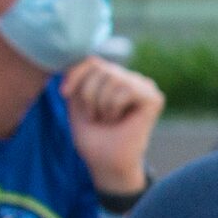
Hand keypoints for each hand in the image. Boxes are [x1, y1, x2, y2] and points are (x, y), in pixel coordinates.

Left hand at [60, 56, 163, 195]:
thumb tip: (82, 55)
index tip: (64, 94)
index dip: (75, 74)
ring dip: (102, 103)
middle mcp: (131, 79)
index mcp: (113, 79)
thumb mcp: (77, 100)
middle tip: (95, 116)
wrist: (106, 162)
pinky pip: (126, 88)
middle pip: (101, 67)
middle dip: (88, 93)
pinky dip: (115, 106)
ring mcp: (144, 87)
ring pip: (113, 77)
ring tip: (107, 119)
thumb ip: (80, 77)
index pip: (92, 60)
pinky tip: (119, 119)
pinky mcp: (154, 98)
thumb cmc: (92, 136)